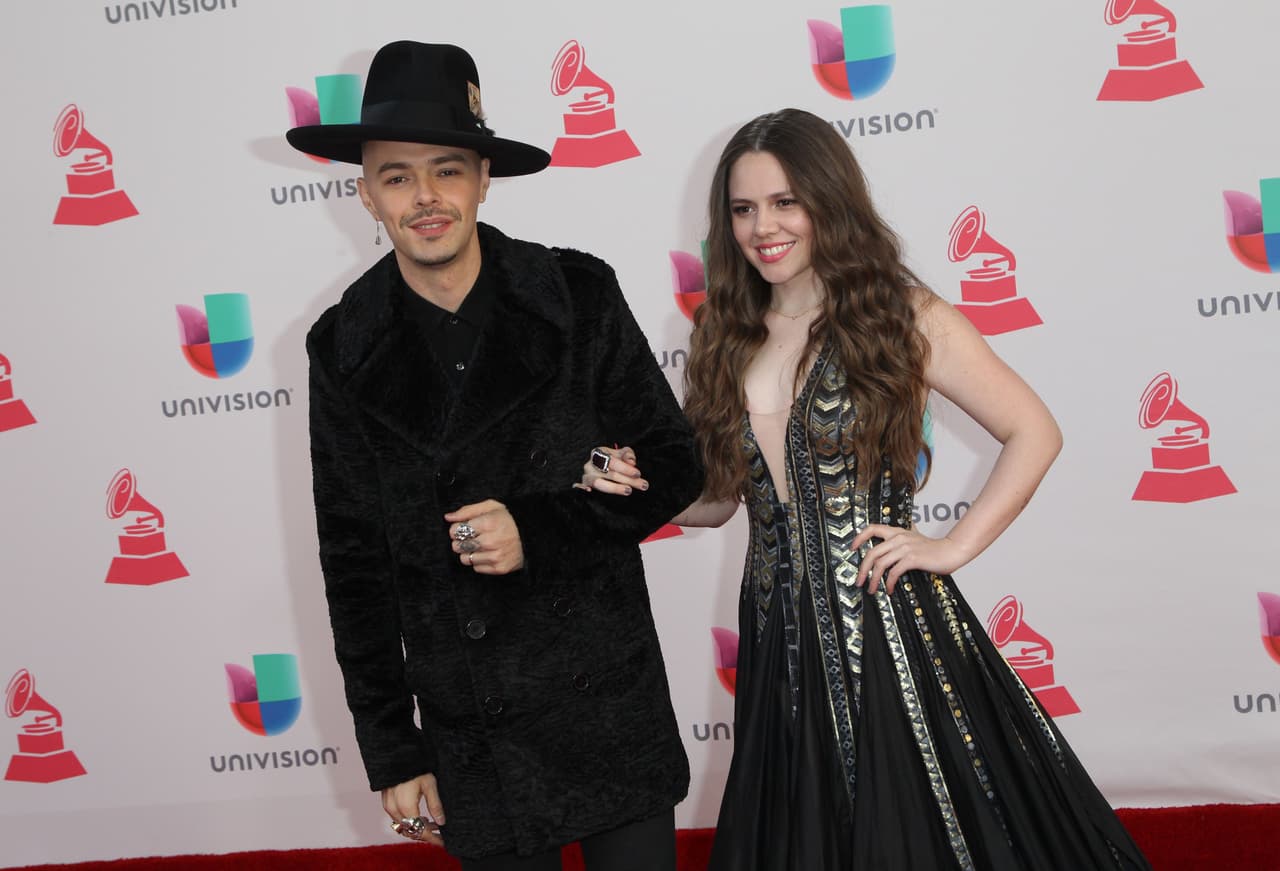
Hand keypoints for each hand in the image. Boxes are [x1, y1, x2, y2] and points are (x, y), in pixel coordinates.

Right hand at [382, 773, 444, 845]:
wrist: (397, 755)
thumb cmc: (415, 767)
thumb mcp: (430, 785)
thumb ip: (435, 805)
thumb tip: (441, 822)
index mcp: (406, 807)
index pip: (420, 831)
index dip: (432, 838)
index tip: (442, 842)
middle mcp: (394, 810)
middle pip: (410, 831)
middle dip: (425, 834)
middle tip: (440, 832)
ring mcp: (388, 807)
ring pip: (403, 826)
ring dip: (417, 828)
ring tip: (432, 822)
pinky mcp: (386, 802)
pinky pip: (397, 819)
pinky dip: (409, 821)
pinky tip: (419, 815)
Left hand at [444, 500, 524, 574]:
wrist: (532, 537)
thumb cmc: (508, 520)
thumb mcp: (491, 507)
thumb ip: (467, 511)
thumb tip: (448, 517)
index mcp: (488, 523)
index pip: (456, 530)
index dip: (456, 529)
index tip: (464, 528)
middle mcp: (491, 541)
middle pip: (457, 546)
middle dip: (461, 541)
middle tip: (471, 537)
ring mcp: (495, 556)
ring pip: (465, 559)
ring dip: (469, 552)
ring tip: (480, 546)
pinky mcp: (499, 568)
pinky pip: (476, 568)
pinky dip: (479, 561)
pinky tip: (488, 553)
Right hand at [574, 445, 646, 494]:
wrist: (602, 467)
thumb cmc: (614, 460)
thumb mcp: (622, 454)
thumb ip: (628, 455)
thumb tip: (631, 462)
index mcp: (599, 453)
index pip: (612, 461)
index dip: (625, 468)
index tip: (637, 473)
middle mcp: (590, 464)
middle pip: (609, 473)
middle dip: (628, 480)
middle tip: (642, 485)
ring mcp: (586, 476)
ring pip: (599, 483)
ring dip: (614, 488)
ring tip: (628, 491)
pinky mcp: (584, 485)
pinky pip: (581, 487)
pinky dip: (583, 489)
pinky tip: (590, 492)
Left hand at [851, 524, 970, 594]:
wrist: (951, 551)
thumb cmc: (933, 549)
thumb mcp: (913, 540)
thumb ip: (900, 543)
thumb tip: (885, 554)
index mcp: (897, 532)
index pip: (872, 528)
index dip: (859, 538)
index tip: (852, 548)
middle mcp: (899, 537)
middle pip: (872, 552)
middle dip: (862, 569)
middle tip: (859, 581)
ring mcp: (905, 547)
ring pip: (880, 564)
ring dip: (873, 579)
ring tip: (872, 589)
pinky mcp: (912, 558)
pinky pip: (894, 572)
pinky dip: (888, 583)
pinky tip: (889, 589)